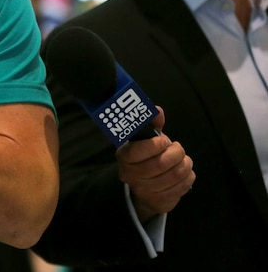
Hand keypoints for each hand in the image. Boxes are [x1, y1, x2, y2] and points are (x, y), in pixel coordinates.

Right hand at [116, 106, 194, 221]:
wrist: (141, 188)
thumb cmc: (144, 157)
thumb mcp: (143, 140)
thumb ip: (151, 124)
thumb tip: (158, 110)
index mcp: (124, 157)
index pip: (137, 152)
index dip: (154, 145)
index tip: (164, 141)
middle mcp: (131, 176)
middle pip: (161, 163)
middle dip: (176, 153)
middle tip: (178, 148)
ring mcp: (145, 191)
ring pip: (175, 175)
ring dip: (186, 164)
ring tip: (184, 159)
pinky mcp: (160, 202)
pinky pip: (182, 187)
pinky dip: (189, 176)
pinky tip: (185, 172)